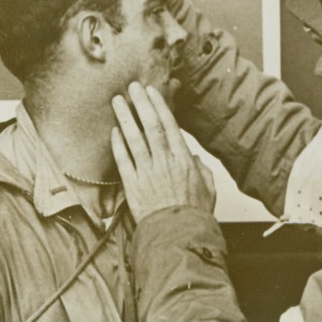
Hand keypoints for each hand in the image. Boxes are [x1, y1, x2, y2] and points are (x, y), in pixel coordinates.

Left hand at [111, 83, 216, 221]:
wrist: (179, 234)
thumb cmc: (195, 213)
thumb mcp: (208, 187)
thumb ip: (200, 168)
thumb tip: (192, 157)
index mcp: (183, 159)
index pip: (169, 125)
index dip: (159, 106)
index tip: (152, 91)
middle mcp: (164, 162)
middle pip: (150, 126)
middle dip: (141, 104)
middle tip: (132, 87)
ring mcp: (147, 172)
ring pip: (134, 139)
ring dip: (125, 118)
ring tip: (118, 101)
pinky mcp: (133, 185)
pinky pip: (123, 160)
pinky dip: (118, 144)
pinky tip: (113, 131)